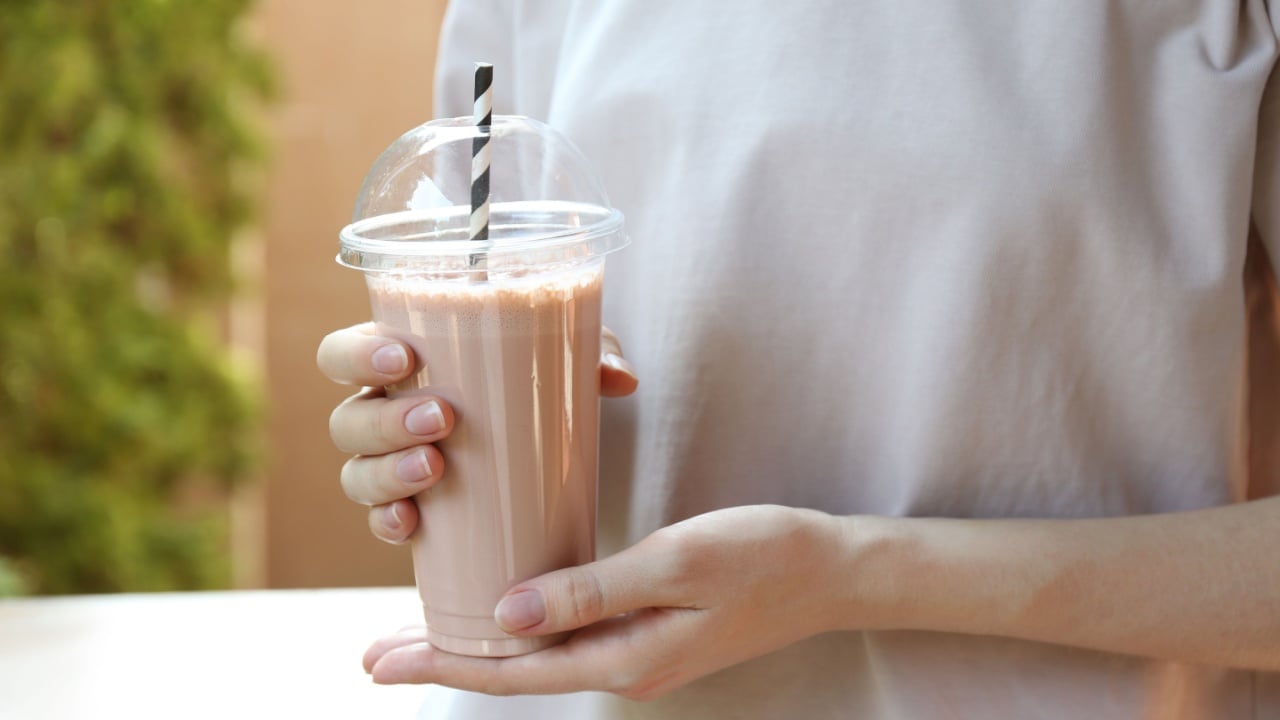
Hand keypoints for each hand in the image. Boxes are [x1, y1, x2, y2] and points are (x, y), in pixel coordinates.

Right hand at [316, 323, 638, 543]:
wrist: (548, 454)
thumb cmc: (537, 385)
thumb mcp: (564, 361)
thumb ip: (592, 353)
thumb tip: (620, 378)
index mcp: (399, 363)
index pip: (344, 353)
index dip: (358, 354)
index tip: (405, 358)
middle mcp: (382, 415)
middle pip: (347, 419)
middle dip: (386, 419)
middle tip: (443, 418)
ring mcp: (390, 467)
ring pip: (357, 473)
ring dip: (388, 472)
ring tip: (437, 467)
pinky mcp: (413, 512)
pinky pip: (382, 521)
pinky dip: (388, 523)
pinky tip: (409, 524)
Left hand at [362, 505, 844, 699]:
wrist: (831, 571)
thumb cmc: (762, 555)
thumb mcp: (677, 562)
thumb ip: (592, 591)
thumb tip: (506, 614)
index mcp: (624, 658)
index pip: (512, 672)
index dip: (441, 664)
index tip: (380, 658)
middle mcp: (623, 666)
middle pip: (516, 670)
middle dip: (445, 659)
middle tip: (377, 652)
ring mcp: (637, 653)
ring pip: (540, 655)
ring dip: (481, 644)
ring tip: (426, 629)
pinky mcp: (648, 631)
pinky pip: (570, 636)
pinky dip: (525, 625)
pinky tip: (507, 605)